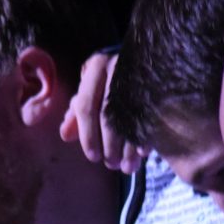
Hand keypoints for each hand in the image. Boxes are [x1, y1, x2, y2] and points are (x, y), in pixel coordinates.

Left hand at [59, 51, 146, 173]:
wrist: (147, 56)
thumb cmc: (111, 78)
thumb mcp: (91, 90)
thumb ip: (77, 114)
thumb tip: (65, 135)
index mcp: (96, 67)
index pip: (86, 107)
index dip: (87, 136)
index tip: (93, 157)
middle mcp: (117, 67)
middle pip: (108, 115)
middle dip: (109, 146)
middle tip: (110, 164)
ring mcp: (139, 75)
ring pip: (130, 118)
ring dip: (128, 148)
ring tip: (126, 167)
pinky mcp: (157, 84)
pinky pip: (150, 116)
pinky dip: (145, 137)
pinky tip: (142, 153)